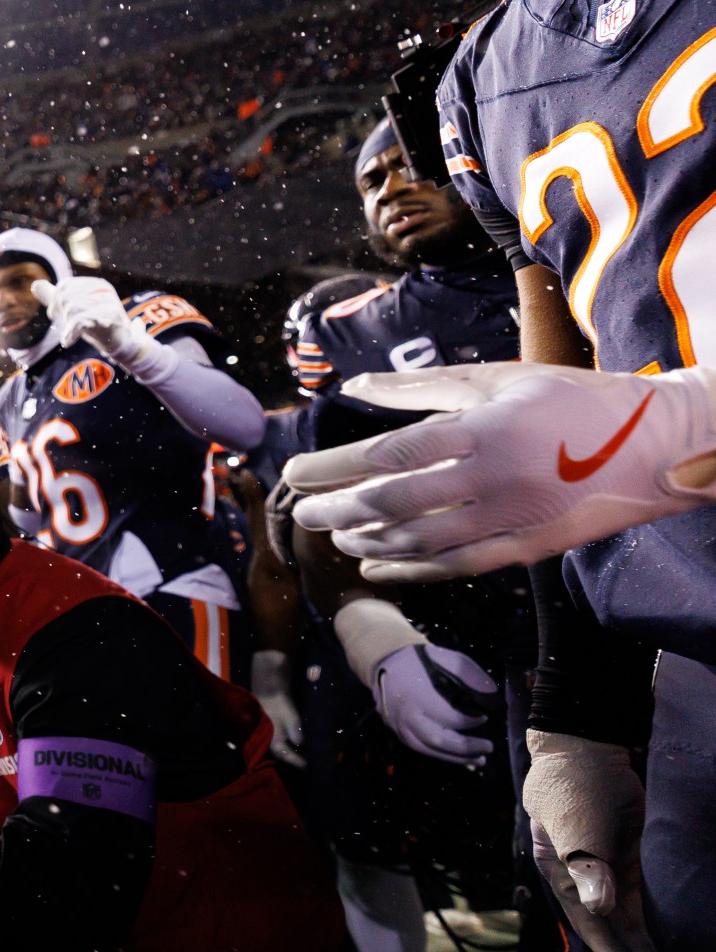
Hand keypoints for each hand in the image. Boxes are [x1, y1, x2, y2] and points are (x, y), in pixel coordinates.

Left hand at [30, 277, 150, 364]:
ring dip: (67, 325)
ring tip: (70, 334)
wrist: (122, 342)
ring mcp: (108, 304)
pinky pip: (81, 321)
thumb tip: (35, 284)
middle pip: (67, 297)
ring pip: (72, 309)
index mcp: (96, 285)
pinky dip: (70, 333)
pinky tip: (67, 341)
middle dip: (59, 313)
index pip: (65, 286)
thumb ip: (56, 297)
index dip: (54, 301)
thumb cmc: (97, 324)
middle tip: (64, 326)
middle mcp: (103, 291)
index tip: (55, 315)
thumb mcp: (75, 309)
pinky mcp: (109, 319)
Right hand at [249, 649, 303, 766]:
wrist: (268, 679)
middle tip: (308, 763)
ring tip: (306, 755)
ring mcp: (270, 728)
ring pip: (281, 744)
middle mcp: (267, 734)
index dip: (295, 760)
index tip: (308, 766)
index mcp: (268, 734)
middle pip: (280, 751)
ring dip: (292, 750)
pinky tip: (299, 742)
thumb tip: (300, 742)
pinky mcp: (273, 722)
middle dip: (293, 757)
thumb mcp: (286, 711)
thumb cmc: (276, 696)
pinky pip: (282, 737)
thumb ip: (293, 727)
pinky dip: (290, 741)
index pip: (283, 753)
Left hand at [286, 364, 715, 582]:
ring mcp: (512, 518)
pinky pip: (456, 567)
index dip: (332, 468)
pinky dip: (409, 571)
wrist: (656, 443)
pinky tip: (375, 567)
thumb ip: (422, 388)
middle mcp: (493, 478)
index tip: (294, 474)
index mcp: (483, 429)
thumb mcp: (497, 380)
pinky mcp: (528, 548)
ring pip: (419, 542)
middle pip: (392, 504)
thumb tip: (354, 387)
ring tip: (335, 534)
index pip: (388, 455)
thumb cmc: (569, 400)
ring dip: (366, 541)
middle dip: (335, 510)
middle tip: (301, 512)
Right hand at [370, 643, 497, 765]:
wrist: (385, 661)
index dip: (471, 721)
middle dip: (466, 747)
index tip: (485, 716)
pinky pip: (420, 748)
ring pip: (428, 750)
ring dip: (455, 757)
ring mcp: (398, 725)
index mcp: (418, 696)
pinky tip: (458, 755)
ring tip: (479, 759)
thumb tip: (491, 698)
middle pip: (437, 740)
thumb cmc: (421, 660)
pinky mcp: (396, 731)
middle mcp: (406, 715)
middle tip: (489, 747)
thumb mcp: (449, 659)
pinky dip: (441, 754)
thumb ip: (471, 677)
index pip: (450, 718)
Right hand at [526, 732, 669, 951]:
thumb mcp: (576, 827)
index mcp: (563, 876)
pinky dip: (659, 910)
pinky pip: (645, 889)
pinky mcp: (626, 852)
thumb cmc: (572, 787)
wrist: (584, 748)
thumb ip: (587, 867)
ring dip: (654, 938)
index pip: (593, 924)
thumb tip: (601, 909)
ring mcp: (607, 865)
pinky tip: (677, 928)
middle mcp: (585, 877)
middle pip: (616, 924)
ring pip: (634, 910)